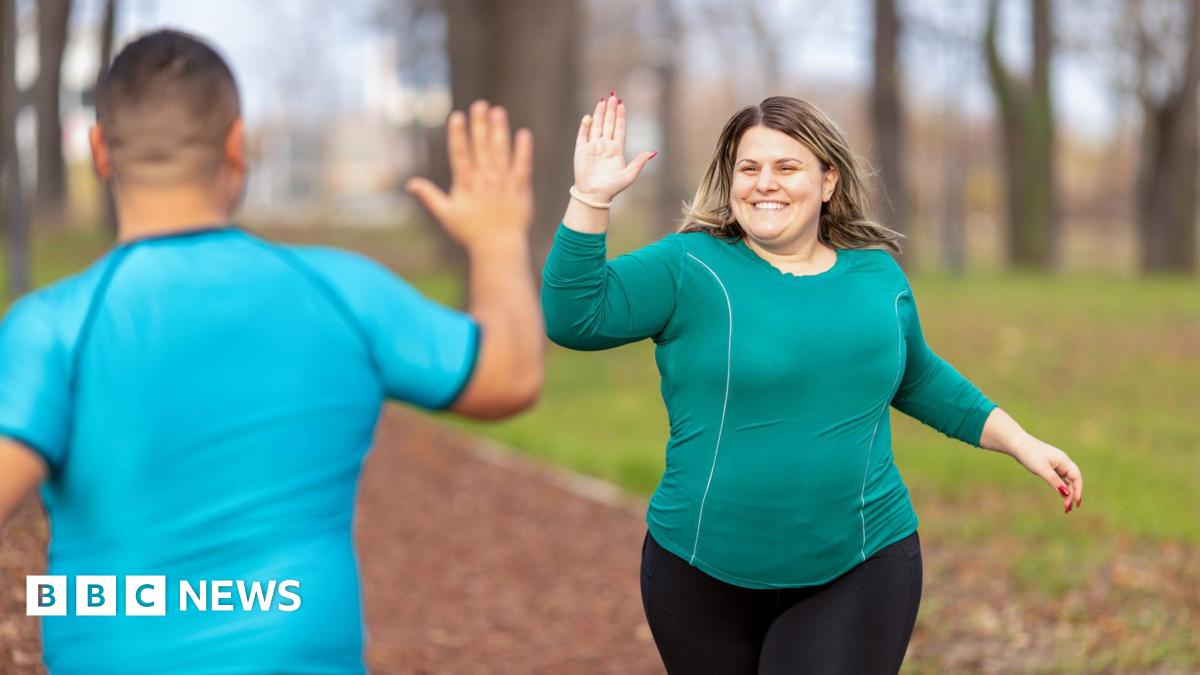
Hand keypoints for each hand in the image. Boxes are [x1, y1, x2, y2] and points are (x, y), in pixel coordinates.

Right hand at [407, 100, 532, 251]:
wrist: (498, 248)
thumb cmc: (470, 233)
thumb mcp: (446, 215)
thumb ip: (429, 196)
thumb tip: (410, 183)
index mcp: (466, 184)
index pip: (460, 154)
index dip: (458, 135)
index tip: (457, 116)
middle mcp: (485, 180)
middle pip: (481, 147)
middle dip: (480, 125)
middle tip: (480, 105)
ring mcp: (503, 183)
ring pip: (501, 152)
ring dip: (500, 131)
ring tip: (498, 111)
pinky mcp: (520, 188)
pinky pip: (523, 165)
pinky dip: (524, 150)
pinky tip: (524, 134)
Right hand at [573, 92, 654, 202]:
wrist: (594, 195)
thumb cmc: (612, 187)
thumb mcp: (629, 175)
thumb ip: (639, 162)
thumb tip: (653, 152)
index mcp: (616, 149)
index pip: (620, 129)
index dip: (621, 116)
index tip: (622, 104)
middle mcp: (605, 145)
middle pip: (609, 124)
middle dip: (611, 110)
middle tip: (613, 96)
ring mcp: (593, 147)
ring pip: (597, 126)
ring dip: (600, 114)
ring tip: (602, 101)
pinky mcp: (581, 151)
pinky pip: (583, 135)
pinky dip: (585, 126)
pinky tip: (588, 117)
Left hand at [1008, 434, 1082, 513]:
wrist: (1017, 444)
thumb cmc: (1030, 455)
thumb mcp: (1042, 470)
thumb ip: (1054, 481)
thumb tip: (1065, 494)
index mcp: (1064, 461)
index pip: (1076, 477)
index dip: (1078, 490)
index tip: (1076, 502)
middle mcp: (1063, 462)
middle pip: (1072, 480)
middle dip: (1072, 494)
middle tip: (1068, 508)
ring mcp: (1057, 464)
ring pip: (1066, 481)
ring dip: (1067, 493)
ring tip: (1066, 507)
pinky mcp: (1050, 467)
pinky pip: (1060, 479)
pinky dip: (1061, 488)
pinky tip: (1061, 495)